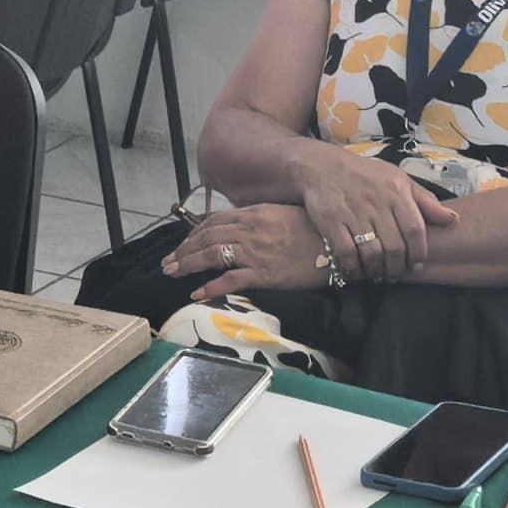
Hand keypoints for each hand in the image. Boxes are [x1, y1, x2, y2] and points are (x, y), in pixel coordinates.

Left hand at [164, 201, 328, 300]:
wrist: (339, 245)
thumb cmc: (317, 231)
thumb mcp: (285, 215)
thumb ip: (262, 219)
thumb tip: (244, 226)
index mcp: (255, 214)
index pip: (215, 220)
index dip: (194, 233)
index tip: (184, 244)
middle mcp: (251, 230)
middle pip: (207, 237)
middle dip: (183, 250)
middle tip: (168, 262)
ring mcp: (256, 252)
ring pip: (212, 255)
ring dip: (188, 264)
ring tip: (172, 273)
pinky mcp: (265, 274)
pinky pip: (230, 280)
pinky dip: (210, 287)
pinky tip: (196, 294)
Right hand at [280, 145, 455, 282]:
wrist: (321, 166)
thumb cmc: (365, 175)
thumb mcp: (398, 179)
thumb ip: (425, 201)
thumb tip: (453, 219)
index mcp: (397, 192)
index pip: (415, 230)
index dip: (418, 253)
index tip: (416, 265)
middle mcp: (377, 203)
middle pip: (395, 247)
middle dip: (397, 267)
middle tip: (394, 274)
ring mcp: (353, 213)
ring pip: (372, 253)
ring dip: (376, 270)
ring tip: (377, 274)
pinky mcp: (332, 221)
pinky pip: (346, 253)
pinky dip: (353, 268)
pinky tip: (356, 271)